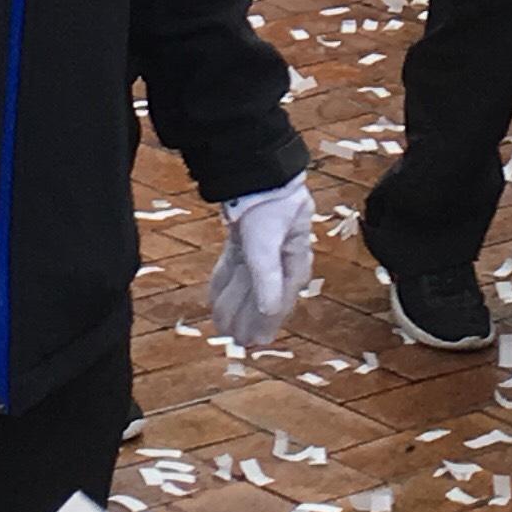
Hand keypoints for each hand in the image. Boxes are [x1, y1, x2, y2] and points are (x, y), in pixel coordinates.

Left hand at [208, 178, 314, 349]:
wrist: (257, 168)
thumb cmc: (269, 203)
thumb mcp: (266, 244)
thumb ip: (267, 278)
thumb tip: (269, 312)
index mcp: (296, 260)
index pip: (280, 300)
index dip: (267, 323)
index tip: (255, 343)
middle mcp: (282, 257)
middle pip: (262, 295)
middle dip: (248, 318)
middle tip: (237, 342)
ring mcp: (262, 247)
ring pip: (247, 284)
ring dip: (235, 305)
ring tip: (224, 327)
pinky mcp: (246, 237)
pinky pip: (235, 268)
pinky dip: (225, 285)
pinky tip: (216, 301)